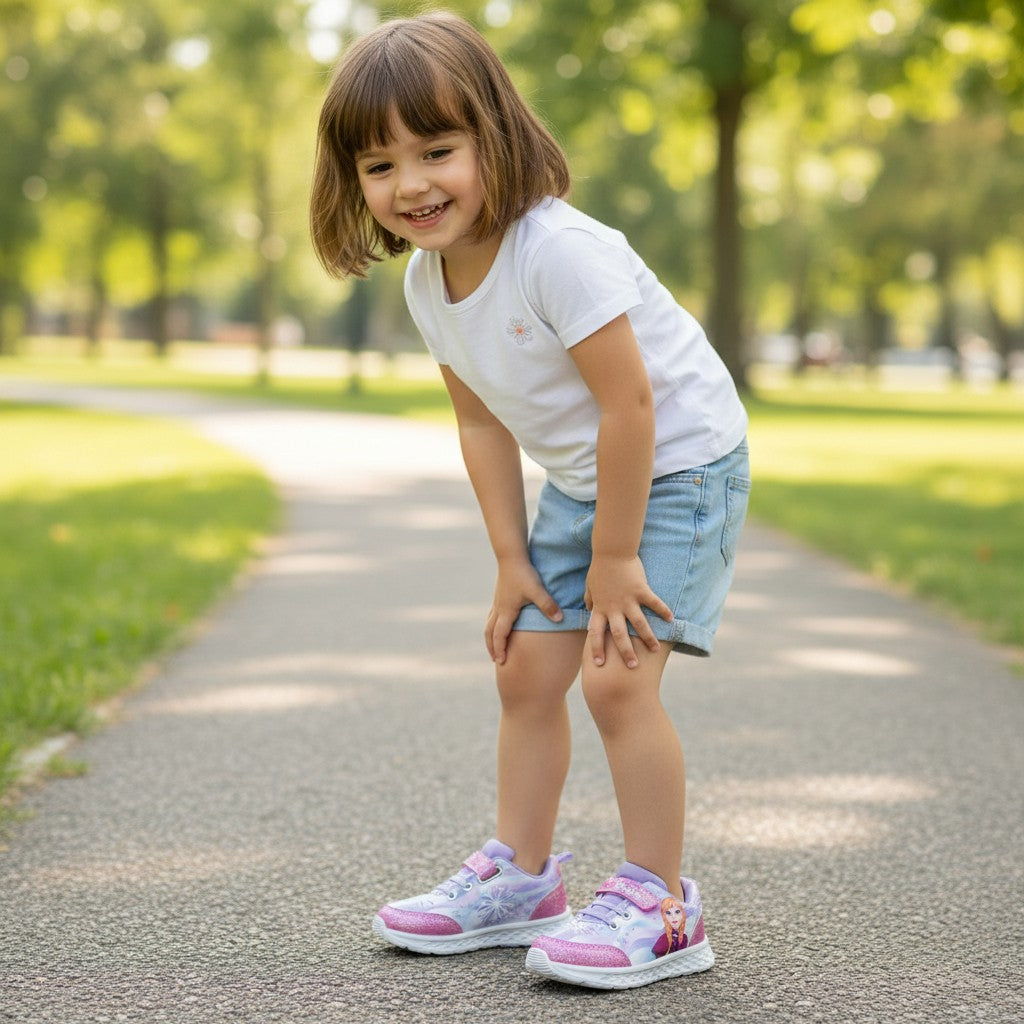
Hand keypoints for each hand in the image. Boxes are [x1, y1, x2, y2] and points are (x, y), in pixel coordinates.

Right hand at [486, 558, 561, 664]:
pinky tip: (499, 625)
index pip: (499, 635)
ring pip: (490, 624)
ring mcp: (498, 601)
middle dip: (492, 647)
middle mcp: (499, 608)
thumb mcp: (538, 590)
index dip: (499, 649)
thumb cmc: (524, 573)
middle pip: (490, 633)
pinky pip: (493, 615)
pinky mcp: (500, 595)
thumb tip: (560, 619)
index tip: (501, 662)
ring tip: (495, 646)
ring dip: (491, 637)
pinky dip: (493, 625)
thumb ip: (548, 605)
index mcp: (506, 611)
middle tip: (496, 660)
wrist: (511, 556)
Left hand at [584, 554, 671, 668]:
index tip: (598, 663)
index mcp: (601, 607)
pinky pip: (654, 603)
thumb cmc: (600, 568)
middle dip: (625, 652)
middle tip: (632, 666)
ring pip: (639, 624)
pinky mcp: (642, 590)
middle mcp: (614, 607)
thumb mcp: (590, 585)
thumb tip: (588, 607)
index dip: (596, 648)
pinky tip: (671, 620)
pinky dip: (663, 611)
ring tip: (655, 650)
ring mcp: (629, 600)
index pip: (595, 632)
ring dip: (647, 638)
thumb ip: (590, 598)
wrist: (612, 551)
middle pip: (619, 635)